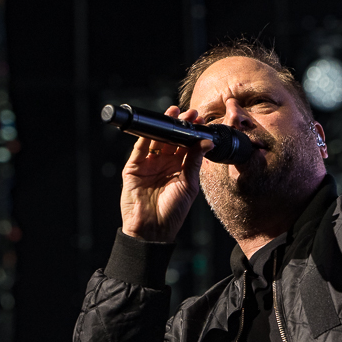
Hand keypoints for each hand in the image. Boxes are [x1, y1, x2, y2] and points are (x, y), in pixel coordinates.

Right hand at [119, 106, 212, 241]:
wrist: (152, 229)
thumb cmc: (173, 212)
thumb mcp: (189, 185)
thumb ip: (195, 161)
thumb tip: (207, 142)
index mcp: (180, 169)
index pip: (186, 145)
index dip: (192, 132)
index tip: (200, 119)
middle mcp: (164, 165)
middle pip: (171, 139)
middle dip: (179, 125)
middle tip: (189, 112)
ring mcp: (148, 165)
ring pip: (156, 140)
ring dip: (163, 126)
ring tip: (173, 112)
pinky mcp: (133, 168)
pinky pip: (139, 149)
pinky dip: (145, 136)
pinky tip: (154, 126)